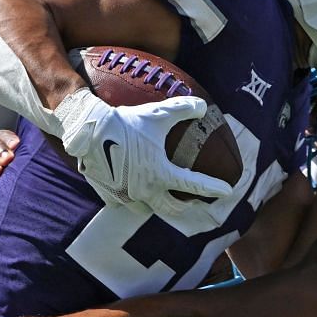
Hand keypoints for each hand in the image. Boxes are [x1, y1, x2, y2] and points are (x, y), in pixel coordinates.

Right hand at [53, 87, 236, 211]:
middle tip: (190, 199)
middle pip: (171, 208)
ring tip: (160, 195)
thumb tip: (204, 106)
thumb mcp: (157, 114)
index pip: (194, 185)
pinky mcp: (109, 195)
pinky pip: (124, 202)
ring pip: (146, 209)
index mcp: (161, 174)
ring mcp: (126, 196)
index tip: (227, 191)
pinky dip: (130, 198)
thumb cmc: (126, 123)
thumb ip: (183, 109)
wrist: (89, 132)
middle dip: (184, 206)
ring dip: (156, 204)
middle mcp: (146, 190)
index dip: (213, 188)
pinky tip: (130, 188)